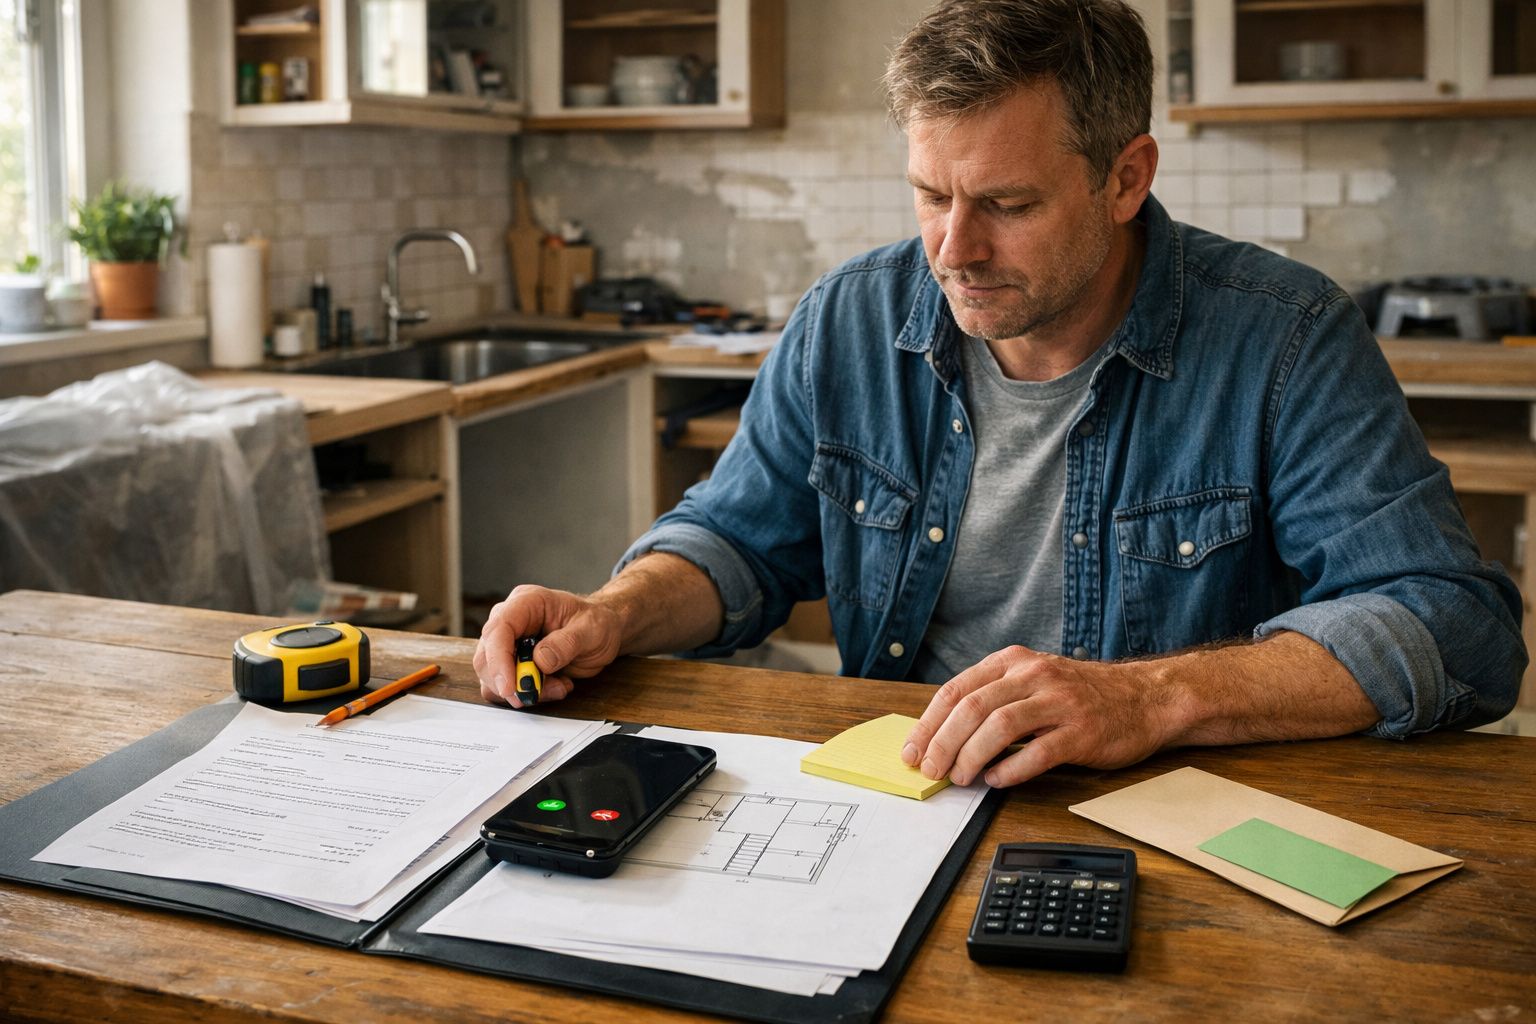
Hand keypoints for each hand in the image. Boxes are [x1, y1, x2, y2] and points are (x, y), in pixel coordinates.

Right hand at [473, 584, 623, 707]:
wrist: (602, 631)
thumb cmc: (596, 622)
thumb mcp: (591, 629)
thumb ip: (566, 643)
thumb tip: (540, 660)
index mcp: (526, 603)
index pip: (498, 629)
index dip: (498, 660)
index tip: (510, 687)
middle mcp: (511, 621)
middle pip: (487, 656)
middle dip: (510, 682)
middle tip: (540, 692)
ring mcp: (508, 643)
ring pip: (492, 676)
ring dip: (523, 690)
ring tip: (559, 686)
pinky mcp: (512, 664)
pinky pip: (505, 687)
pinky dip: (527, 695)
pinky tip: (554, 687)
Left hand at [900, 644, 1177, 786]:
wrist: (1145, 698)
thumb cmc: (1081, 696)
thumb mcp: (1032, 682)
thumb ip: (993, 700)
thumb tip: (943, 737)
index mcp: (1013, 662)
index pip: (956, 690)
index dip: (928, 723)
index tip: (912, 751)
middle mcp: (1033, 676)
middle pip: (972, 707)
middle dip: (942, 743)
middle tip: (931, 770)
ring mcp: (1059, 702)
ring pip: (1000, 726)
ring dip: (971, 756)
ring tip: (961, 778)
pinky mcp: (1081, 731)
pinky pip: (1038, 752)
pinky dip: (1011, 769)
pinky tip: (997, 780)